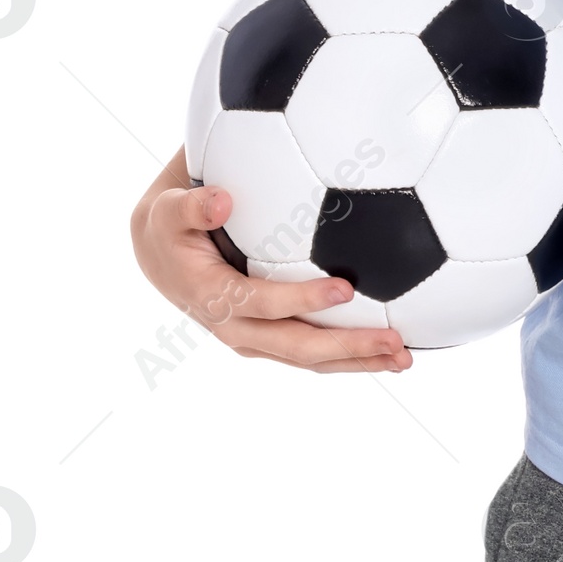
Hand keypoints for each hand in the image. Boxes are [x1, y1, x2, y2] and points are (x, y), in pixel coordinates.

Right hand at [131, 159, 412, 374]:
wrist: (159, 256)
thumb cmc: (170, 226)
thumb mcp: (169, 211)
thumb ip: (193, 205)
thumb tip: (223, 200)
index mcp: (213, 298)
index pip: (264, 303)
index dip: (303, 299)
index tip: (346, 287)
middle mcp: (236, 329)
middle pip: (298, 347)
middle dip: (348, 348)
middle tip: (394, 343)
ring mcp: (253, 340)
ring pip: (309, 359)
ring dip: (356, 361)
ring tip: (403, 358)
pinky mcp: (267, 339)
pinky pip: (310, 353)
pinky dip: (347, 355)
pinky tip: (385, 350)